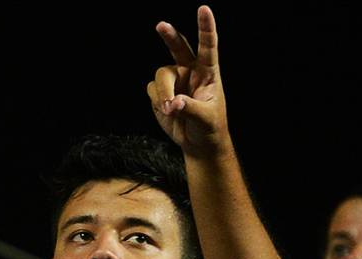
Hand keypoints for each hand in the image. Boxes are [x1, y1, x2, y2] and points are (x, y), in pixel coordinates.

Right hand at [147, 5, 230, 157]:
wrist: (197, 142)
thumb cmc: (209, 127)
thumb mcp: (206, 118)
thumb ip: (189, 109)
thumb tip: (172, 103)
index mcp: (209, 73)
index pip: (208, 47)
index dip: (206, 28)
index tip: (204, 9)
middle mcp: (190, 72)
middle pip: (178, 48)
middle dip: (169, 36)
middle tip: (161, 26)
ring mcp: (175, 81)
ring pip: (161, 75)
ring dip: (163, 93)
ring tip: (169, 110)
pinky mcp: (161, 92)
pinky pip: (152, 89)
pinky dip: (157, 101)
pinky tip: (166, 111)